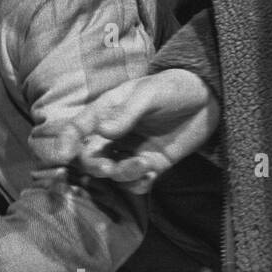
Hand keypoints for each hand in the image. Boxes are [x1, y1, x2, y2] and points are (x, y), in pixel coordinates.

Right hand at [42, 69, 219, 192]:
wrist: (209, 98)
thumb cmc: (174, 87)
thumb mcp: (149, 94)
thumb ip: (126, 113)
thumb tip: (102, 131)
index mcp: (106, 112)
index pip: (78, 129)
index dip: (66, 142)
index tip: (62, 156)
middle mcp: (115, 134)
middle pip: (91, 157)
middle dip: (95, 166)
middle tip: (109, 168)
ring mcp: (133, 150)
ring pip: (113, 172)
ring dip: (122, 174)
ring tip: (144, 165)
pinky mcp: (152, 164)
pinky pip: (136, 183)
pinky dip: (139, 184)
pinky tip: (151, 175)